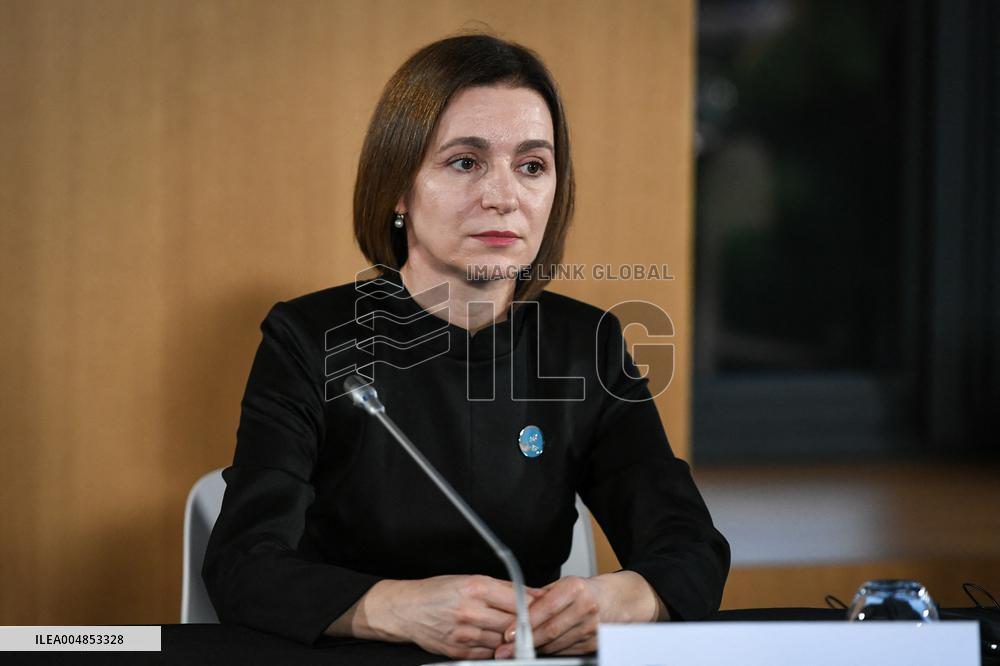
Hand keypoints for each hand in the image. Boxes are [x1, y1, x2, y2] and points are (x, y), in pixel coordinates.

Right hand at [334, 575, 536, 659]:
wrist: (406, 610)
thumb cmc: (436, 592)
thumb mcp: (469, 579)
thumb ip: (500, 588)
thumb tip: (529, 594)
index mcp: (475, 587)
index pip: (517, 598)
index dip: (535, 604)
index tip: (547, 605)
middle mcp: (471, 610)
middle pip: (513, 622)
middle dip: (530, 624)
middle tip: (541, 623)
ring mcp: (465, 633)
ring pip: (504, 640)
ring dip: (515, 639)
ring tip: (522, 635)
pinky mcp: (459, 651)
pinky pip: (489, 654)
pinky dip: (498, 649)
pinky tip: (501, 644)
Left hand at [496, 575, 601, 657]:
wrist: (614, 600)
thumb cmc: (584, 591)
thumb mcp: (562, 584)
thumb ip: (539, 596)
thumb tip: (514, 605)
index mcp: (576, 589)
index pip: (546, 608)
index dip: (526, 622)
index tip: (509, 633)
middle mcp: (586, 608)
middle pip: (551, 630)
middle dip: (526, 641)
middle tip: (507, 649)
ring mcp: (592, 628)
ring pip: (557, 644)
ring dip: (536, 648)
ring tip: (519, 650)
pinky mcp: (594, 643)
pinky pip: (566, 651)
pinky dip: (551, 652)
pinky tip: (540, 649)